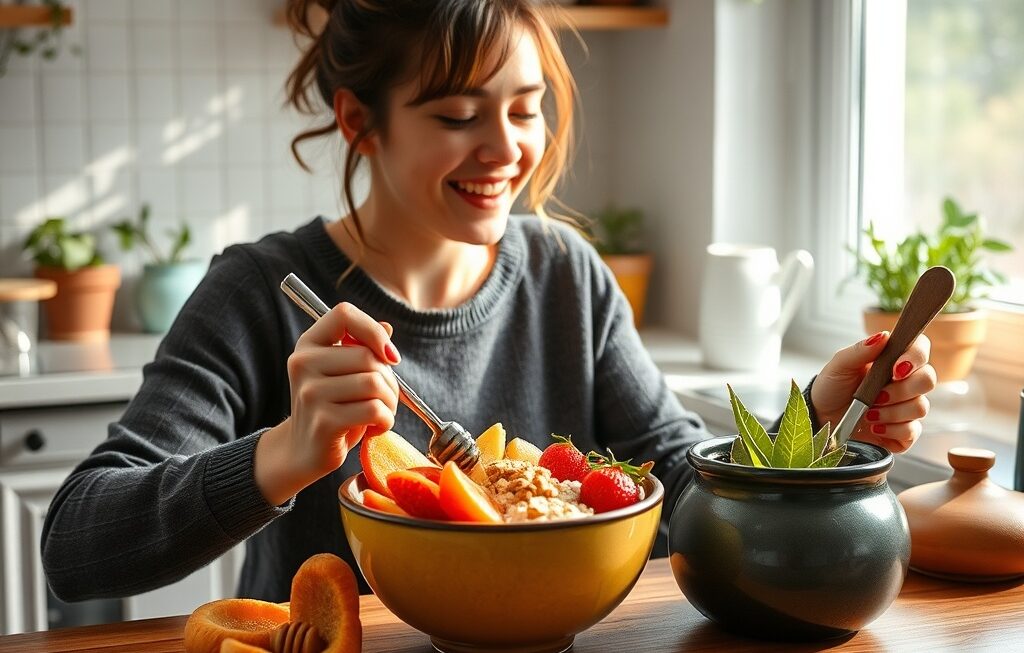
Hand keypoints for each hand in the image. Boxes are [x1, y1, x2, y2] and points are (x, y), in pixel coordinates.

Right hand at [256, 303, 399, 504]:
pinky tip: (375, 428)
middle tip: (385, 398)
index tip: (389, 356)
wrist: (304, 450)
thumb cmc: (332, 406)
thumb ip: (362, 348)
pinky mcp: (324, 421)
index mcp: (308, 344)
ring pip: (374, 384)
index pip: (344, 314)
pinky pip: (374, 410)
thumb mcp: (344, 373)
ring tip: (380, 413)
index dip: (374, 331)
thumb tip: (387, 326)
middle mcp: (303, 363)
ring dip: (390, 403)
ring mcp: (310, 393)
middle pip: (368, 357)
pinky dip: (385, 421)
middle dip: (391, 381)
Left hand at [810, 331, 936, 453]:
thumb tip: (883, 336)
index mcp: (892, 361)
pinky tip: (874, 428)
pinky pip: (913, 431)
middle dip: (900, 390)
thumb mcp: (839, 366)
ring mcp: (905, 407)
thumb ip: (860, 350)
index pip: (920, 349)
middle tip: (877, 396)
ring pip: (920, 407)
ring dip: (891, 412)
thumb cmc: (831, 387)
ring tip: (868, 413)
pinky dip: (892, 430)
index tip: (895, 369)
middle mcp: (905, 382)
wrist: (821, 417)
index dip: (915, 357)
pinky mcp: (903, 431)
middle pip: (928, 380)